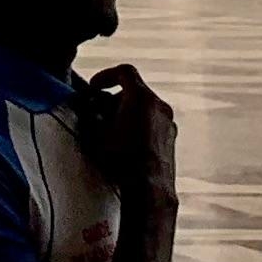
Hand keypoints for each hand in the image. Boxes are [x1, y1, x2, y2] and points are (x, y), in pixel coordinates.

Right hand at [73, 64, 179, 208]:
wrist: (148, 189)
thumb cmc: (120, 159)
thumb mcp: (97, 132)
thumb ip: (92, 113)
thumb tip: (89, 107)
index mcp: (141, 97)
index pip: (124, 71)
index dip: (106, 76)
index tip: (94, 89)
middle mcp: (159, 105)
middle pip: (135, 90)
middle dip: (114, 97)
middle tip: (98, 112)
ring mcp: (169, 122)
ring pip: (145, 107)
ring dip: (127, 112)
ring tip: (111, 129)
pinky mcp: (172, 138)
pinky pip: (153, 122)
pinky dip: (139, 124)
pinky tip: (127, 143)